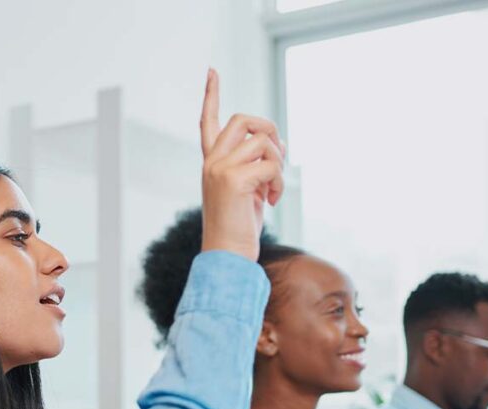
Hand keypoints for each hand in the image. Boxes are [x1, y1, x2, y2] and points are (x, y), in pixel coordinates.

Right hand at [199, 69, 284, 261]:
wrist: (227, 257)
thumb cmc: (238, 229)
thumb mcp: (248, 191)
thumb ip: (257, 166)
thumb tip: (280, 145)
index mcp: (211, 163)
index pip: (208, 122)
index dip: (210, 96)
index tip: (212, 72)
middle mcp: (212, 162)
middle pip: (243, 120)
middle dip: (269, 129)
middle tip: (278, 156)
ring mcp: (221, 169)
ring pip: (263, 142)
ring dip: (279, 164)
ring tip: (273, 190)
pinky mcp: (234, 180)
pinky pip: (271, 166)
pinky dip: (279, 183)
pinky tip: (271, 201)